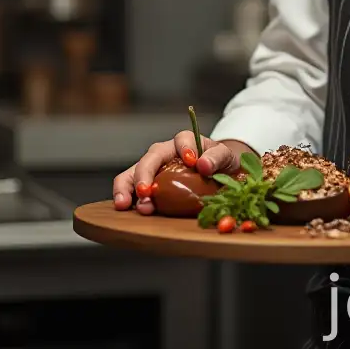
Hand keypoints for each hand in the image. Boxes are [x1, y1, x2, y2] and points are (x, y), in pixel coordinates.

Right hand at [112, 135, 254, 214]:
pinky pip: (130, 188)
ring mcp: (154, 170)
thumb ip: (217, 157)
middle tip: (145, 191)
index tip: (192, 161)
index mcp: (186, 142)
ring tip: (125, 203)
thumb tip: (203, 164)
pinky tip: (124, 209)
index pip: (183, 139)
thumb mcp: (225, 157)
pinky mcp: (147, 185)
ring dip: (127, 188)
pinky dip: (125, 197)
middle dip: (145, 174)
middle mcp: (165, 153)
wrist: (217, 175)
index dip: (185, 148)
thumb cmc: (218, 163)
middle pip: (151, 157)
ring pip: (132, 172)